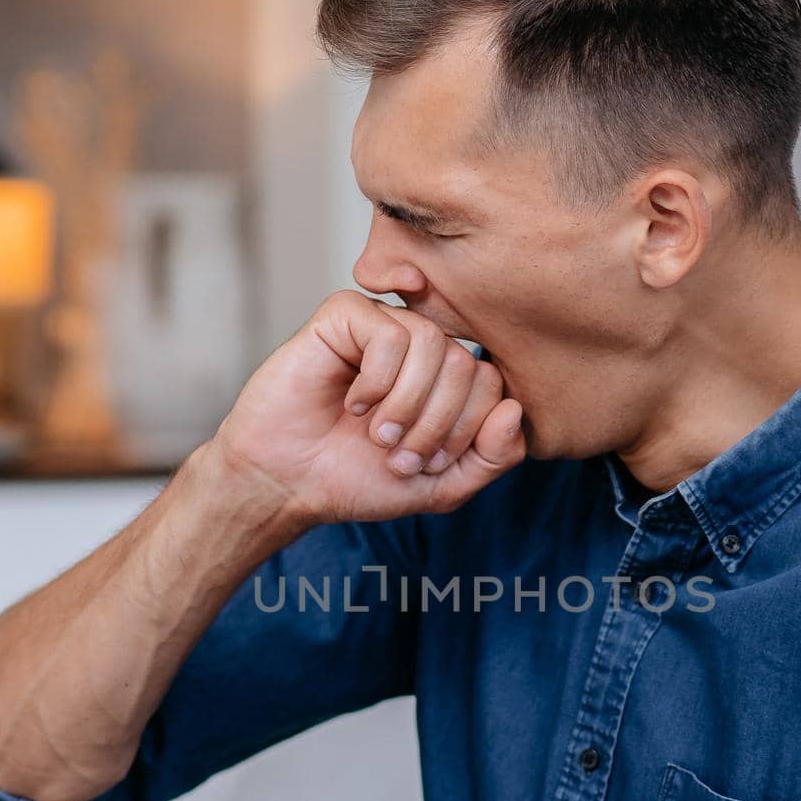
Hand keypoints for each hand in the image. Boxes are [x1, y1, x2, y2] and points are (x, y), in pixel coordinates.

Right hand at [210, 290, 525, 526]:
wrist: (288, 482)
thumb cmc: (358, 478)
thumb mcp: (443, 485)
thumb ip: (493, 457)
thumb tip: (512, 409)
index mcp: (447, 379)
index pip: (492, 385)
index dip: (466, 432)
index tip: (426, 463)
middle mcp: (421, 345)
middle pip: (466, 364)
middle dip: (436, 424)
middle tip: (397, 454)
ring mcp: (384, 325)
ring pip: (433, 345)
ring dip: (405, 406)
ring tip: (375, 432)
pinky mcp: (344, 315)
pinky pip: (390, 335)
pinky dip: (375, 382)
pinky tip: (352, 402)